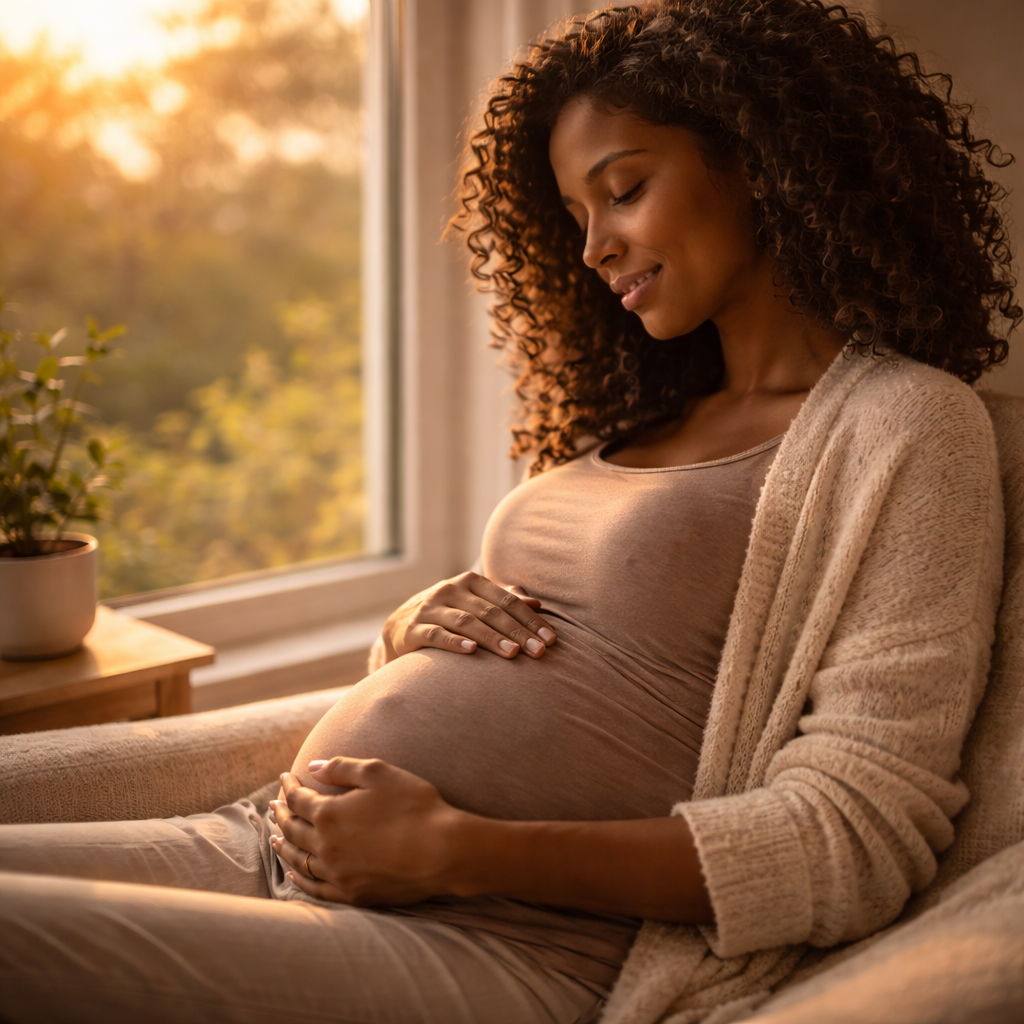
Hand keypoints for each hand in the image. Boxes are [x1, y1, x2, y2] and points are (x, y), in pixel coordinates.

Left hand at [269, 757, 468, 905]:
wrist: (442, 850)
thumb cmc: (413, 805)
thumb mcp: (378, 773)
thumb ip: (341, 767)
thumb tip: (313, 767)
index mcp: (328, 813)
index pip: (298, 798)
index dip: (289, 786)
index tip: (286, 776)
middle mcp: (325, 845)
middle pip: (293, 829)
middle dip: (282, 814)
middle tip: (274, 806)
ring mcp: (337, 873)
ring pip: (298, 860)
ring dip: (284, 846)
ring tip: (276, 837)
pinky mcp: (352, 894)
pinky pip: (315, 889)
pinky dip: (299, 879)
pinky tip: (293, 873)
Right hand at [380, 571, 556, 662]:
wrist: (398, 629)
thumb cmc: (447, 616)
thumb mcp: (473, 604)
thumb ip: (503, 601)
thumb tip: (537, 603)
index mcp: (469, 582)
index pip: (507, 600)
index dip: (530, 619)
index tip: (551, 639)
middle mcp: (449, 590)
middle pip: (491, 611)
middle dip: (518, 632)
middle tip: (539, 652)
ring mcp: (429, 608)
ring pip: (467, 622)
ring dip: (492, 638)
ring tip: (513, 653)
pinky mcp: (412, 629)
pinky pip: (436, 635)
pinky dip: (454, 643)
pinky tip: (471, 652)